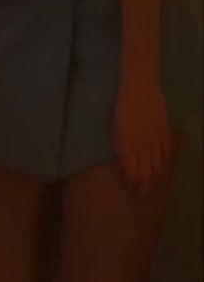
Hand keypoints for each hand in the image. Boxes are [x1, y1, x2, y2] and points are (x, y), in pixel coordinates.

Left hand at [114, 79, 171, 194]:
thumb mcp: (115, 129)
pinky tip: (161, 167)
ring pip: (157, 164)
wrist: (141, 88)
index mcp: (128, 145)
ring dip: (153, 177)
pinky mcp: (165, 132)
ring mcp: (157, 139)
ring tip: (150, 185)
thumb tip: (122, 162)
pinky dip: (163, 162)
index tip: (129, 190)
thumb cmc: (122, 107)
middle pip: (145, 172)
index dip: (131, 183)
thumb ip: (120, 147)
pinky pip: (166, 152)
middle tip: (140, 194)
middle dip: (142, 185)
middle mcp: (144, 146)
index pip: (131, 172)